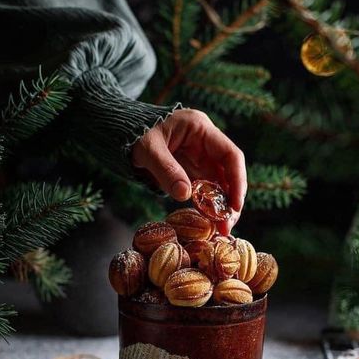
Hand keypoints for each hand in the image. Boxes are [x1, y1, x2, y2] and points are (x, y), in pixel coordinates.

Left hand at [132, 109, 246, 233]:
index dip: (237, 180)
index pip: (230, 155)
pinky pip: (205, 191)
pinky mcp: (191, 171)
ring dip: (221, 207)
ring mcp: (199, 158)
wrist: (121, 132)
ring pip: (219, 185)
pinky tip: (209, 222)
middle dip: (230, 200)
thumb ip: (166, 170)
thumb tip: (185, 195)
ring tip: (220, 229)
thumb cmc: (134, 133)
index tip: (235, 205)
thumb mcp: (147, 149)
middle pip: (229, 173)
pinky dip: (208, 206)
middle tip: (227, 225)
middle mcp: (205, 143)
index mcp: (201, 128)